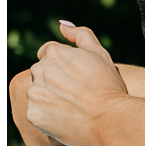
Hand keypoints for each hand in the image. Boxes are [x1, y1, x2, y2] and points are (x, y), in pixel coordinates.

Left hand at [26, 23, 128, 145]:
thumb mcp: (100, 54)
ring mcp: (34, 93)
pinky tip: (66, 117)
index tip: (77, 77)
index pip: (48, 54)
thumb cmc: (108, 86)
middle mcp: (39, 70)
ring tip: (72, 106)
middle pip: (41, 73)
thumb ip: (80, 35)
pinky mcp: (33, 114)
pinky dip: (48, 115)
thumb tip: (62, 25)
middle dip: (55, 80)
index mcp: (53, 52)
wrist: (110, 120)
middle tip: (77, 93)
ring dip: (50, 97)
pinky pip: (37, 113)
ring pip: (38, 93)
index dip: (65, 66)